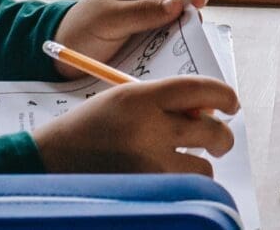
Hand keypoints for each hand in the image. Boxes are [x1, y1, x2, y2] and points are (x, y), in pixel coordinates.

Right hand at [30, 75, 239, 176]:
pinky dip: (184, 187)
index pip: (200, 88)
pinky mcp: (146, 191)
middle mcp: (149, 128)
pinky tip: (171, 180)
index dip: (224, 95)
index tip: (231, 104)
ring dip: (200, 167)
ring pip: (203, 168)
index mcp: (142, 97)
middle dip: (223, 137)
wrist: (48, 161)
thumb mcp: (124, 100)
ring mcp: (149, 165)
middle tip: (219, 140)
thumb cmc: (91, 128)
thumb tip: (209, 113)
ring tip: (184, 164)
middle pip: (212, 130)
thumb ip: (164, 102)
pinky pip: (185, 191)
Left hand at [52, 0, 215, 57]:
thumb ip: (141, 11)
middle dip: (196, 13)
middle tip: (190, 33)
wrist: (61, 58)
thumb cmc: (79, 29)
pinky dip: (177, 53)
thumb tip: (179, 4)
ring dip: (187, 36)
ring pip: (184, 24)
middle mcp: (152, 0)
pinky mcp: (151, 46)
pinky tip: (172, 64)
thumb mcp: (107, 18)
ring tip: (178, 51)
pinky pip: (172, 46)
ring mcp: (153, 24)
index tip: (200, 3)